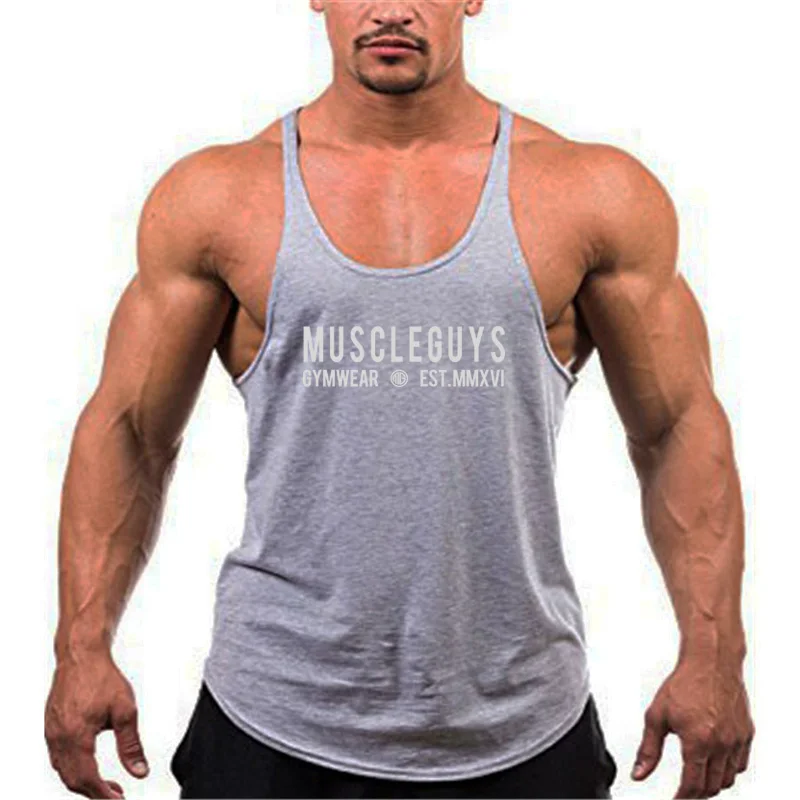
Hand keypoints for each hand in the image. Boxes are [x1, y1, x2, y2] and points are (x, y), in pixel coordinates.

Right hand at [45, 652, 148, 797]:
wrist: (82, 655)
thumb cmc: (102, 676)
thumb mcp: (125, 711)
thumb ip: (131, 745)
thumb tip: (140, 771)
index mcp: (75, 736)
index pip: (87, 779)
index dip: (102, 795)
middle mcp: (58, 738)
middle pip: (72, 780)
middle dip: (94, 793)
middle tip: (115, 795)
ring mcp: (51, 733)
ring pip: (63, 770)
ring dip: (83, 782)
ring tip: (104, 785)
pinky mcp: (51, 726)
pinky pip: (58, 757)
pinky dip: (73, 768)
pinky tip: (87, 766)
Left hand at [631, 657, 753, 797]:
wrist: (710, 662)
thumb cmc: (683, 684)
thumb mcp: (657, 716)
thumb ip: (648, 749)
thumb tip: (639, 773)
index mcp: (698, 741)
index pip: (693, 785)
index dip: (682, 797)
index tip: (675, 799)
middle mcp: (722, 744)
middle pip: (712, 786)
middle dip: (697, 793)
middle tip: (685, 791)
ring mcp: (737, 740)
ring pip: (728, 778)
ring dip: (713, 783)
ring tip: (698, 779)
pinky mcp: (746, 733)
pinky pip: (741, 764)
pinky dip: (729, 770)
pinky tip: (716, 764)